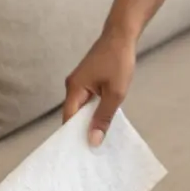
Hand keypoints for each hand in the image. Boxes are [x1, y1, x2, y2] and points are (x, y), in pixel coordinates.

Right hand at [63, 31, 135, 146]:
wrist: (121, 35)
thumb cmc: (118, 61)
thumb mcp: (115, 93)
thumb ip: (103, 117)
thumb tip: (93, 141)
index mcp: (74, 89)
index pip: (68, 119)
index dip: (72, 137)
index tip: (79, 154)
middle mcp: (72, 87)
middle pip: (72, 115)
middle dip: (80, 132)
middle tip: (90, 153)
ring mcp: (79, 83)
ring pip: (80, 109)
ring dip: (88, 122)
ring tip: (97, 141)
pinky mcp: (87, 81)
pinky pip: (86, 101)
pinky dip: (92, 112)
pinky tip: (101, 122)